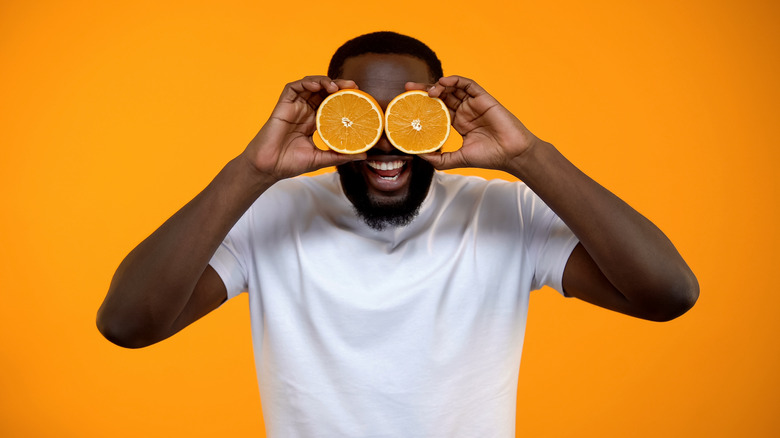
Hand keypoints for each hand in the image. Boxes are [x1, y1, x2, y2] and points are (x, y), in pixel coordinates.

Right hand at [243, 76, 366, 181]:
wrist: (269, 168)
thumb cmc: (290, 164)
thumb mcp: (321, 159)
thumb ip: (340, 155)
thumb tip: (364, 155)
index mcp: (314, 122)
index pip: (332, 104)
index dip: (344, 98)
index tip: (359, 96)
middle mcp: (305, 112)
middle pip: (323, 92)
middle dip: (338, 85)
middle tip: (353, 86)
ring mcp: (294, 107)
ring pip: (310, 85)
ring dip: (324, 81)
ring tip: (336, 87)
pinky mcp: (282, 105)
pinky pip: (293, 87)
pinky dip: (306, 83)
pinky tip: (316, 87)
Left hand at [412, 76, 540, 172]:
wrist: (512, 154)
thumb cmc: (490, 157)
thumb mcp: (457, 159)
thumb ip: (439, 159)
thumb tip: (419, 155)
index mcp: (459, 123)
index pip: (437, 109)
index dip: (423, 104)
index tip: (408, 102)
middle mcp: (465, 111)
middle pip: (442, 96)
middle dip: (424, 90)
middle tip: (408, 88)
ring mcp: (474, 104)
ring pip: (453, 88)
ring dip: (438, 86)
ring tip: (426, 91)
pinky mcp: (483, 98)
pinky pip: (468, 84)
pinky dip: (455, 80)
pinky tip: (443, 82)